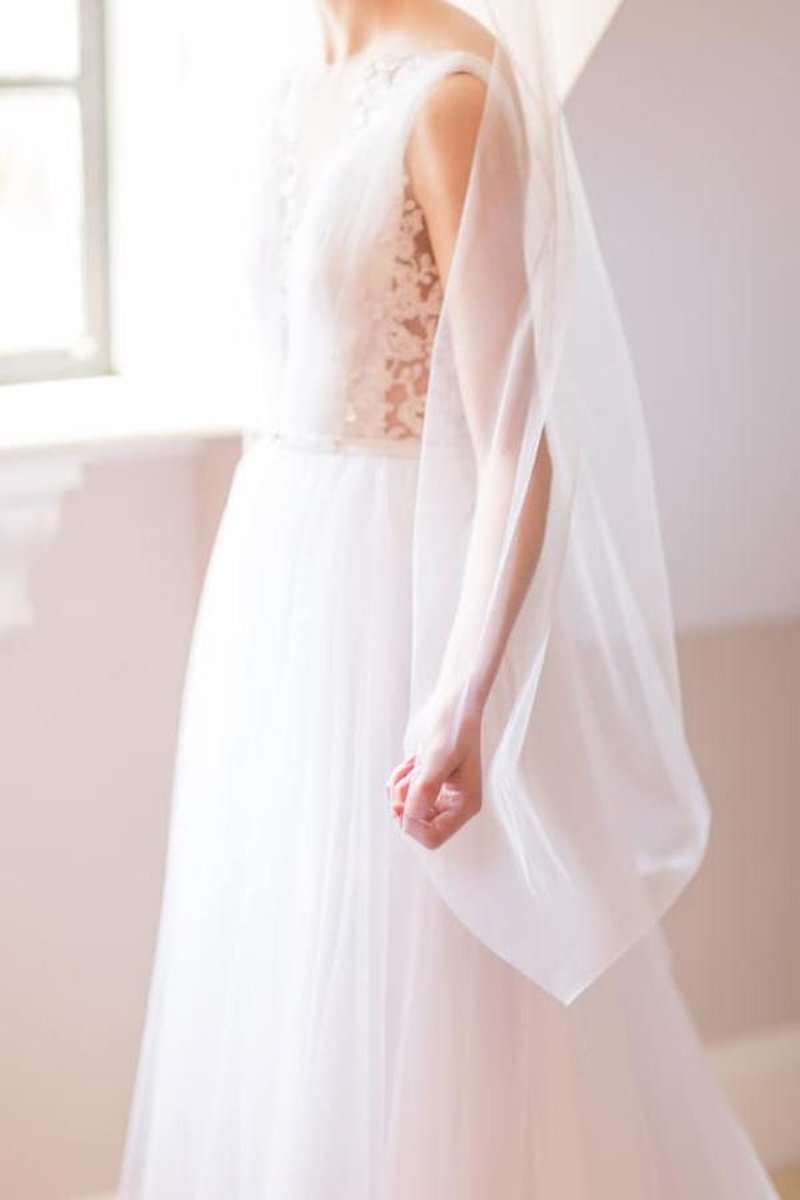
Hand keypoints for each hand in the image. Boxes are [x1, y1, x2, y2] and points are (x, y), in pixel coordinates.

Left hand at [386, 698, 482, 849]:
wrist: (450, 705)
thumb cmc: (453, 727)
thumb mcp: (439, 757)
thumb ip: (426, 788)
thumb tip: (410, 816)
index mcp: (465, 805)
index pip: (433, 838)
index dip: (412, 825)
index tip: (401, 804)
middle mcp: (452, 806)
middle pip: (415, 826)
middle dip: (403, 802)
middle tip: (407, 776)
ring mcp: (438, 796)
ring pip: (404, 809)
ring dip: (400, 786)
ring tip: (413, 762)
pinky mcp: (425, 785)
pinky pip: (400, 795)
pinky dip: (398, 779)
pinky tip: (411, 761)